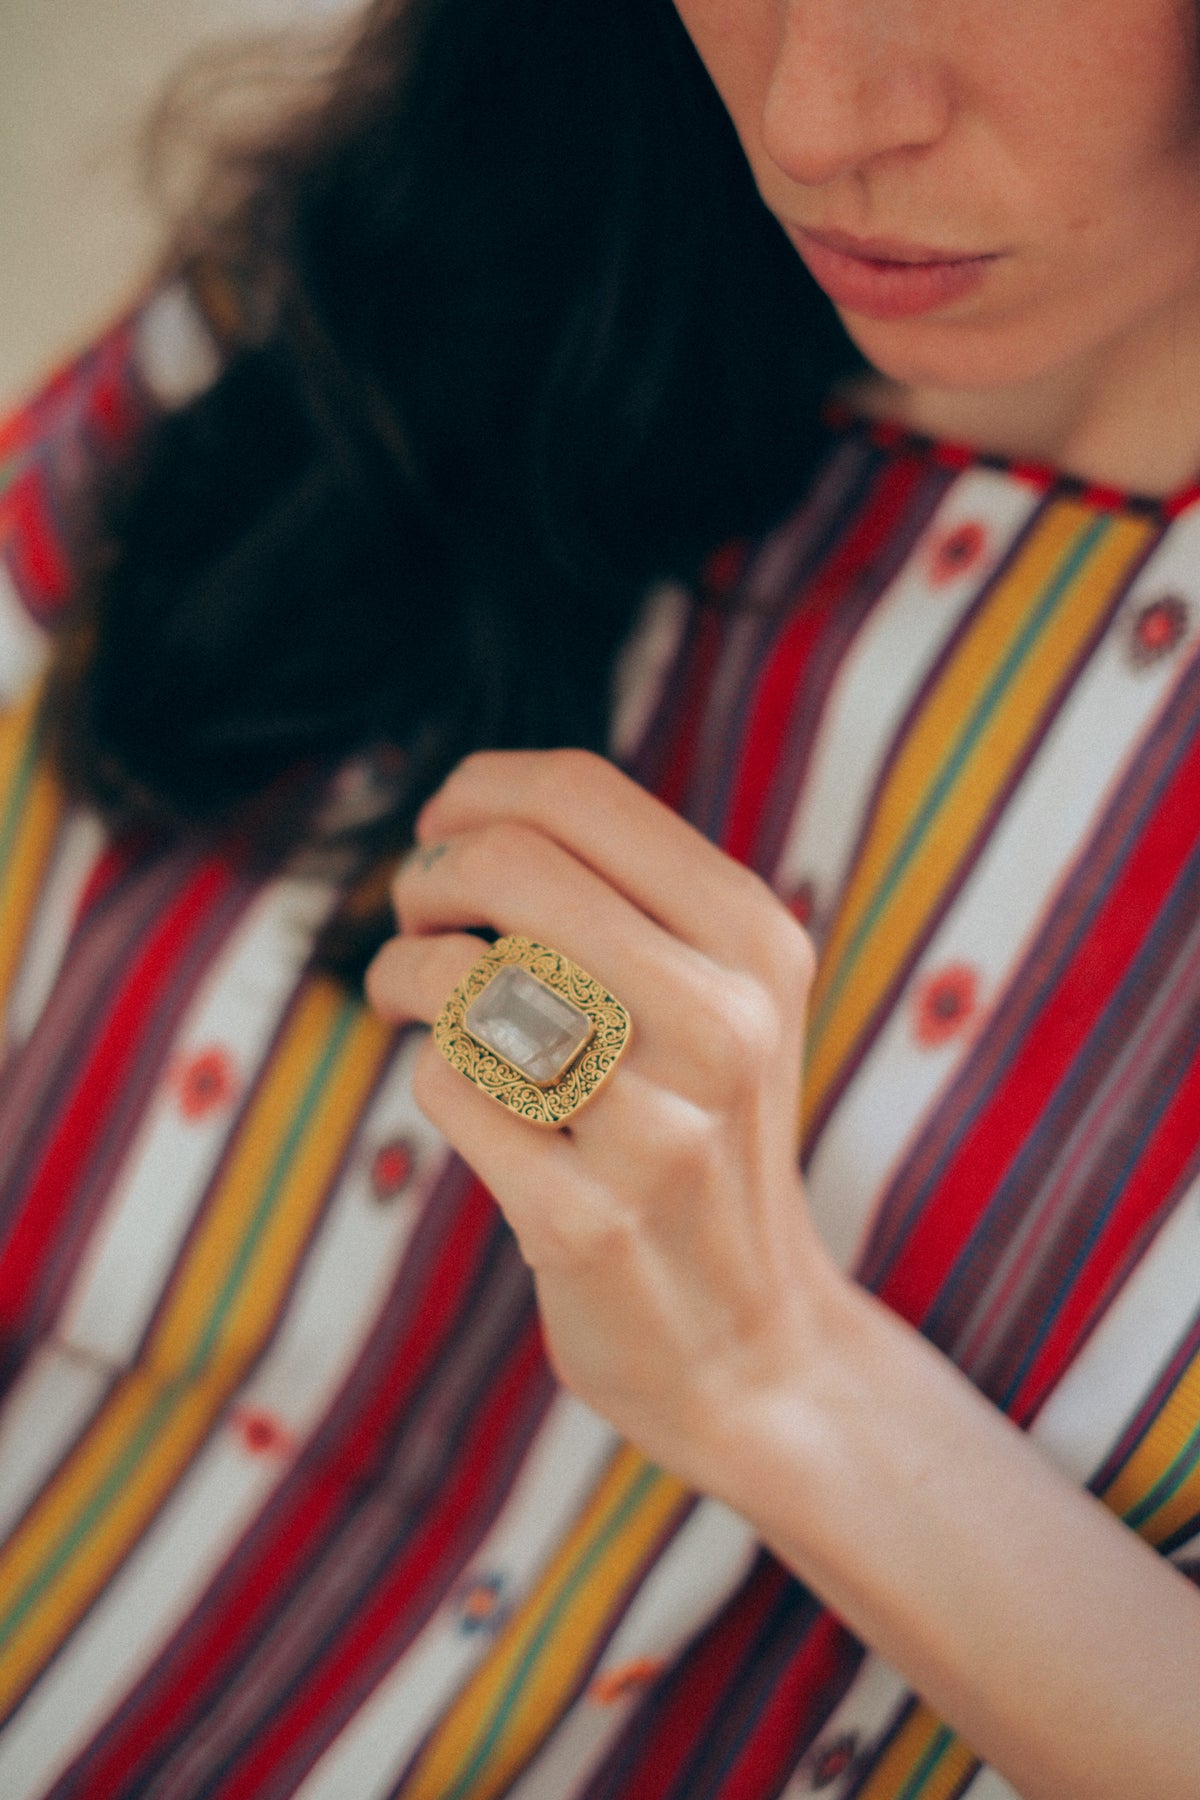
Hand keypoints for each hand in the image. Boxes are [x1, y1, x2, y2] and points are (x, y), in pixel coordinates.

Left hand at [365, 747, 841, 1484]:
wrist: (748, 1342)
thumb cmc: (699, 1133)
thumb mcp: (722, 996)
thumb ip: (626, 896)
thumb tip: (470, 811)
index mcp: (757, 939)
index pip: (578, 793)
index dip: (477, 792)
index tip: (443, 831)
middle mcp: (726, 1022)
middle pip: (509, 866)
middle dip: (426, 879)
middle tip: (415, 918)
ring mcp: (660, 1129)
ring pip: (466, 980)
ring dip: (404, 976)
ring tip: (406, 997)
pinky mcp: (586, 1221)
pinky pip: (450, 1090)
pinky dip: (436, 1078)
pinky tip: (468, 1101)